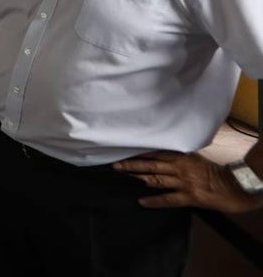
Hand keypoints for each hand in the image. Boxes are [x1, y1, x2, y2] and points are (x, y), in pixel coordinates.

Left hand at [113, 151, 262, 213]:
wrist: (237, 186)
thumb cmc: (217, 173)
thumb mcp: (196, 159)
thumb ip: (180, 157)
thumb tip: (162, 156)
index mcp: (183, 156)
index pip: (156, 152)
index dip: (139, 152)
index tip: (123, 150)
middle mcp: (181, 167)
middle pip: (152, 164)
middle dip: (132, 164)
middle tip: (114, 164)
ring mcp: (184, 182)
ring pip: (156, 179)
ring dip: (138, 178)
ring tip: (122, 177)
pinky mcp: (190, 197)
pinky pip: (169, 199)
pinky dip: (154, 200)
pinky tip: (141, 201)